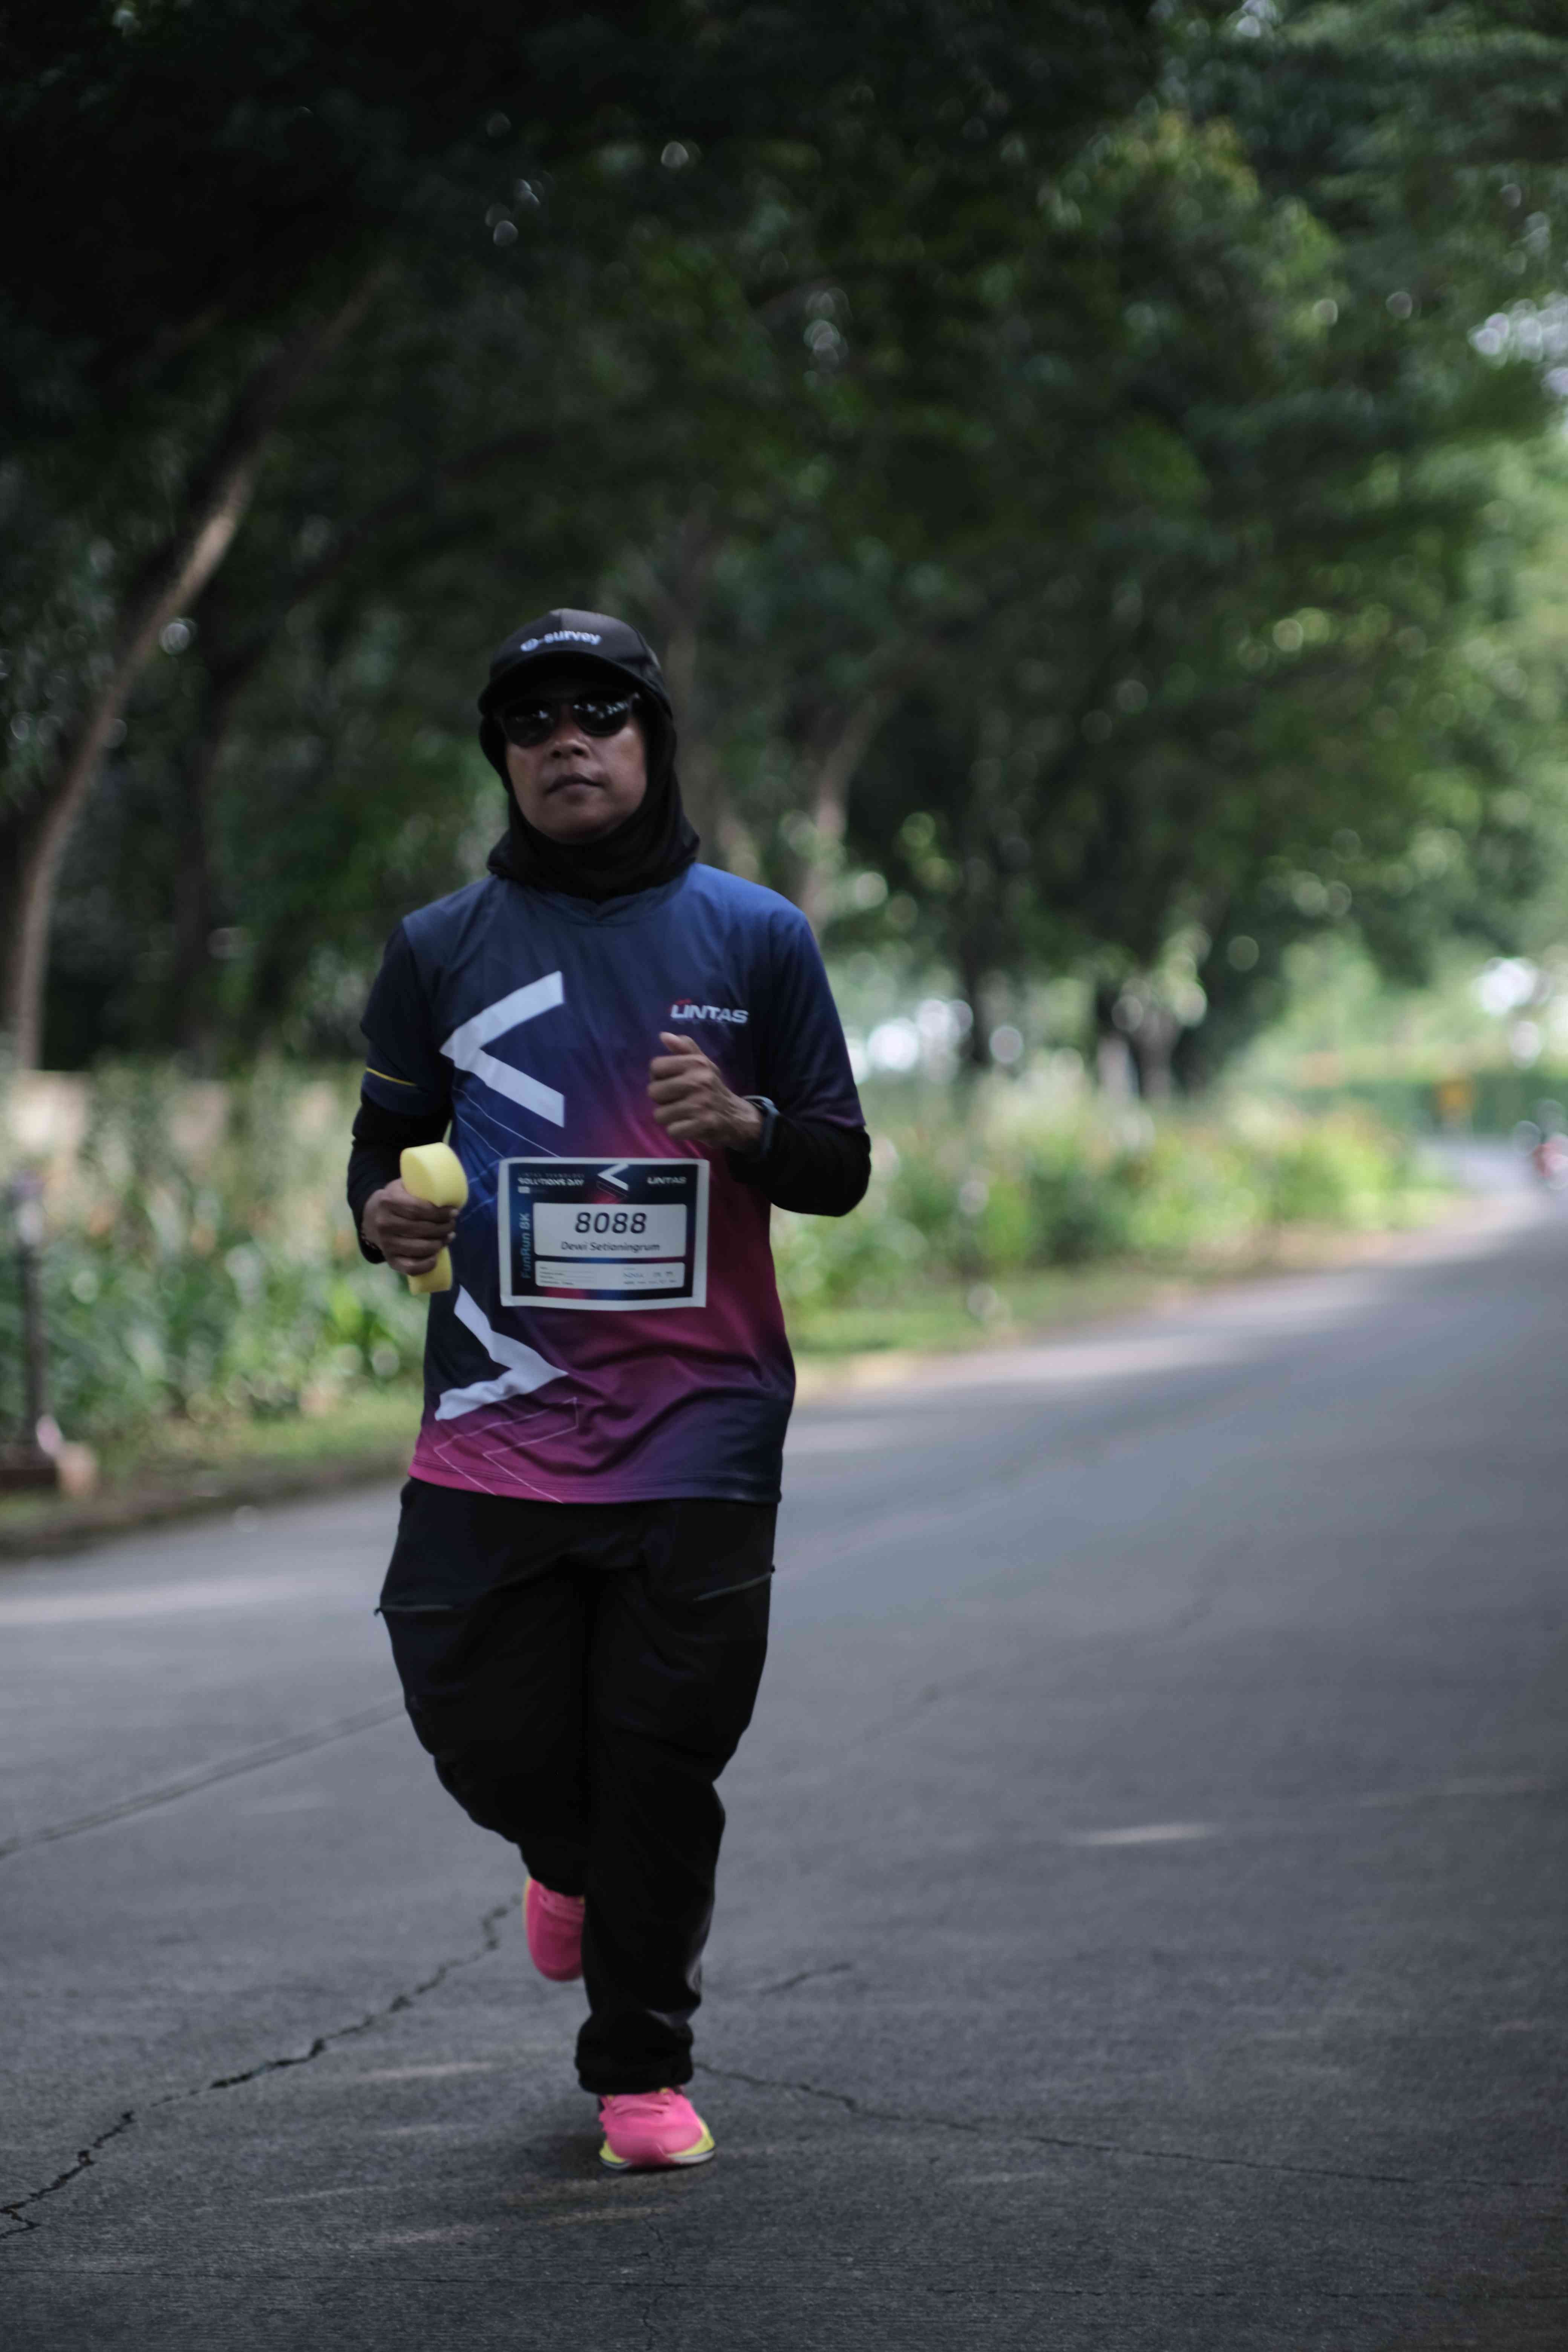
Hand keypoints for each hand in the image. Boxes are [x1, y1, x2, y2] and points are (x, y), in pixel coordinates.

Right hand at [362, 1180, 458, 1276]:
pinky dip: (426, 1265)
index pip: (419, 1209)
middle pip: (422, 1229)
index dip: (440, 1213)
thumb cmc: (394, 1199)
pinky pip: (410, 1267)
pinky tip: (436, 1257)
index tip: (454, 1212)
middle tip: (452, 1224)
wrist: (371, 1217)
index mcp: (388, 1201)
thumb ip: (420, 1185)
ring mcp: (386, 1243)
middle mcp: (385, 1223)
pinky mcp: (389, 1259)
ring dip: (439, 1244)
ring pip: (419, 1248)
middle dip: (443, 1228)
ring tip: (448, 1236)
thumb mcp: (402, 1186)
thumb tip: (450, 1192)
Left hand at [647, 1033, 763, 1150]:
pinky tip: (689, 1125)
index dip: (659, 1077)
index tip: (671, 1082)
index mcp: (696, 1063)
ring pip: (660, 1114)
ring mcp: (701, 1103)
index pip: (656, 1067)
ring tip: (684, 1114)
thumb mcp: (702, 1064)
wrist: (737, 1116)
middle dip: (662, 1100)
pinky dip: (678, 1131)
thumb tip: (663, 1035)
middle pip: (653, 1092)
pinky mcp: (703, 1124)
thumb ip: (683, 1049)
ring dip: (669, 1118)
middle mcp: (699, 1080)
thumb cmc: (712, 1088)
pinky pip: (672, 1130)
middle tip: (679, 1101)